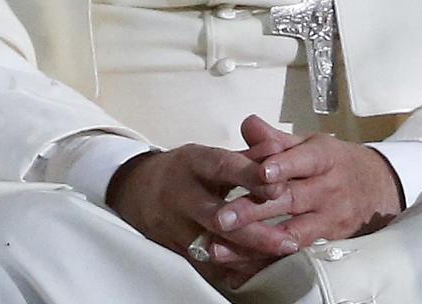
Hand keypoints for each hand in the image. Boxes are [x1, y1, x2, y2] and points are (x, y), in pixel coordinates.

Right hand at [104, 140, 299, 281]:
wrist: (135, 190)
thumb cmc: (181, 172)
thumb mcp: (207, 156)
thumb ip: (245, 157)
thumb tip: (278, 151)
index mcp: (192, 164)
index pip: (222, 168)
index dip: (249, 176)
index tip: (277, 185)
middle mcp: (181, 196)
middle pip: (217, 217)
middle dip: (254, 232)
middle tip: (287, 241)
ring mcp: (177, 226)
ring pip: (213, 248)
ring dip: (248, 257)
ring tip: (277, 261)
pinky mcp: (177, 249)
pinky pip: (208, 266)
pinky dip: (234, 271)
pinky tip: (257, 271)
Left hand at [200, 116, 402, 286]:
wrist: (380, 188)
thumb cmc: (333, 163)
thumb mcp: (310, 144)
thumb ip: (275, 139)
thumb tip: (247, 124)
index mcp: (323, 158)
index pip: (303, 161)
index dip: (282, 166)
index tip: (261, 173)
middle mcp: (328, 190)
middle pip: (290, 200)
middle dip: (255, 210)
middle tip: (222, 218)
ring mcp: (330, 219)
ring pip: (292, 233)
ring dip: (257, 242)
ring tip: (224, 247)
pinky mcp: (328, 243)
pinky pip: (296, 255)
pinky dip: (268, 263)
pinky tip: (241, 268)